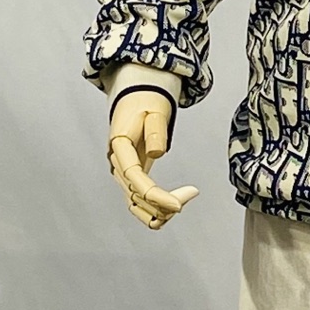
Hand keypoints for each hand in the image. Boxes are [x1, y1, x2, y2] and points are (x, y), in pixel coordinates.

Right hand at [107, 93, 197, 231]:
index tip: (178, 205)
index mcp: (120, 146)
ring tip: (186, 194)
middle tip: (193, 191)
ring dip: (161, 210)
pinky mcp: (131, 179)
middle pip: (136, 197)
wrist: (137, 100)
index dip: (156, 195)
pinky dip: (156, 208)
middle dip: (164, 203)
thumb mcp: (155, 112)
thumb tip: (156, 153)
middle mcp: (117, 164)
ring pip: (137, 206)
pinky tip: (176, 199)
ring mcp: (122, 174)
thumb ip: (155, 132)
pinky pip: (140, 204)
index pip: (135, 178)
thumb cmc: (146, 104)